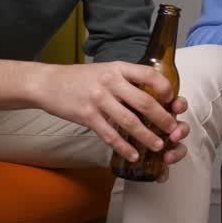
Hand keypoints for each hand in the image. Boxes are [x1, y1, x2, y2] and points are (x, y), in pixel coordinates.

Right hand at [29, 62, 189, 169]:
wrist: (48, 83)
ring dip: (147, 136)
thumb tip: (151, 93)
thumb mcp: (106, 69)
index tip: (173, 101)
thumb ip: (126, 79)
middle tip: (173, 130)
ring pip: (129, 122)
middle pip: (144, 102)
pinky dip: (123, 147)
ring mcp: (98, 99)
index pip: (149, 75)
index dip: (165, 89)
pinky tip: (133, 155)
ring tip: (158, 146)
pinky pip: (109, 134)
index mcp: (118, 68)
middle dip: (162, 118)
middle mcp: (110, 82)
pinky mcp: (87, 116)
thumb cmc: (81, 78)